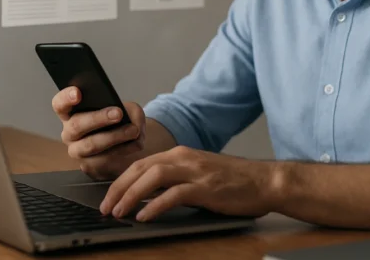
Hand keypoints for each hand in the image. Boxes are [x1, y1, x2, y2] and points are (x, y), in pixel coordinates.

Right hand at [52, 86, 146, 179]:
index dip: (66, 98)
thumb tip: (131, 119)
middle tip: (118, 113)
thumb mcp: (128, 110)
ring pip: (91, 145)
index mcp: (72, 113)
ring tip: (133, 130)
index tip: (78, 93)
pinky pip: (104, 160)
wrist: (129, 146)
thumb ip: (131, 110)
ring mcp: (78, 152)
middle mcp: (70, 133)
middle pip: (77, 125)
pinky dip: (123, 150)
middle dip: (98, 118)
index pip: (60, 104)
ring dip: (114, 136)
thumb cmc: (122, 122)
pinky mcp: (90, 168)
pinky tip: (135, 143)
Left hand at [98, 146, 275, 221]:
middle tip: (105, 208)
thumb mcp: (199, 175)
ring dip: (131, 195)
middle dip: (118, 188)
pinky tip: (144, 216)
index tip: (108, 198)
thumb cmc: (233, 182)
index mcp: (180, 154)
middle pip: (141, 168)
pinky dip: (155, 205)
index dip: (120, 181)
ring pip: (152, 178)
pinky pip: (173, 195)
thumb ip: (175, 181)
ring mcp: (195, 171)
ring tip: (118, 212)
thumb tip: (147, 196)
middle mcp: (184, 157)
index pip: (141, 164)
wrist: (265, 181)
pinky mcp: (205, 187)